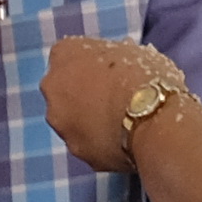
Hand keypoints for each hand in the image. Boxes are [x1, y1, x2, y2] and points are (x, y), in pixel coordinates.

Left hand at [42, 36, 190, 173]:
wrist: (150, 116)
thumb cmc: (144, 74)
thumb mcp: (132, 51)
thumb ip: (114, 56)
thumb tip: (120, 61)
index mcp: (64, 53)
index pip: (71, 55)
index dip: (94, 64)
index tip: (113, 71)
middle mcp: (52, 87)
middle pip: (65, 90)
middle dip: (84, 94)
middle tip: (115, 98)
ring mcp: (60, 122)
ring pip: (72, 120)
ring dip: (89, 121)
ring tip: (123, 124)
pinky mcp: (75, 150)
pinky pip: (88, 144)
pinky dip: (101, 144)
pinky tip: (124, 142)